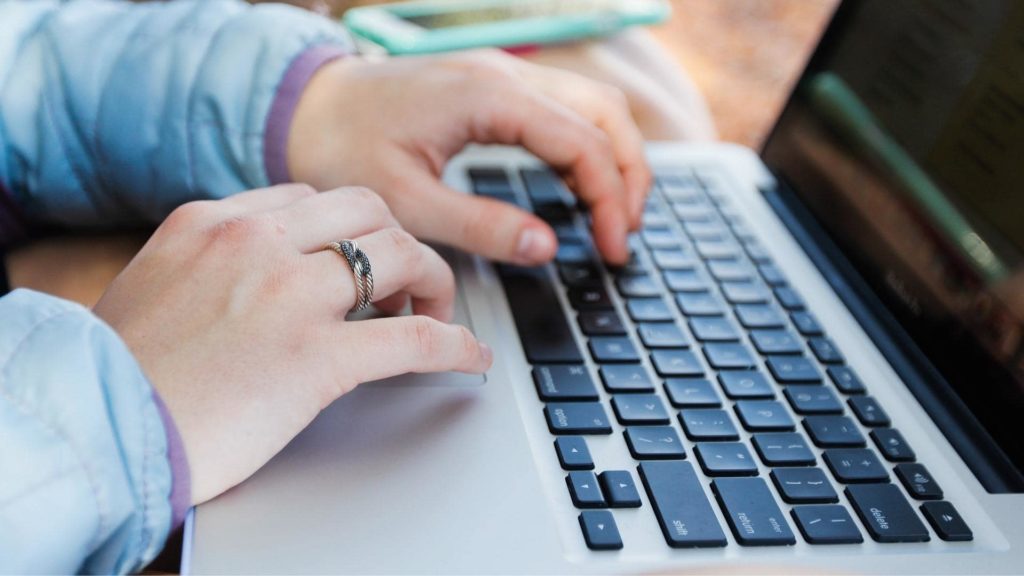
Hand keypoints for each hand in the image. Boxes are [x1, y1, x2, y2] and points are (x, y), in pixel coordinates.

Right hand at [93, 184, 491, 503]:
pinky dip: (455, 345)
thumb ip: (213, 266)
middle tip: (407, 282)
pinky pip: (413, 338)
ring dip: (432, 281)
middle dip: (399, 240)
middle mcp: (254, 241)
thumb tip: (267, 278)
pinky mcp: (315, 357)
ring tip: (436, 311)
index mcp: (213, 220)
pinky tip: (470, 357)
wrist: (96, 426)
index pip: (311, 198)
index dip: (352, 229)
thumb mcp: (158, 286)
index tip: (364, 256)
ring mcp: (289, 294)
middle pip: (366, 210)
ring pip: (400, 254)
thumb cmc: (120, 372)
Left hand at [287, 50, 650, 264]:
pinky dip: (585, 145)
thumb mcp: (407, 200)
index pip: (583, 141)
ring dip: (614, 155)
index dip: (610, 198)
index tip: (612, 249)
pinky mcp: (493, 86)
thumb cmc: (341, 148)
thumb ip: (480, 226)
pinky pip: (562, 107)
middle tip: (623, 236)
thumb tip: (545, 247)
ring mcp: (501, 73)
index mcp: (487, 96)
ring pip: (591, 102)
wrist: (303, 107)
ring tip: (612, 216)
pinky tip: (578, 187)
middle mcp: (504, 74)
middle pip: (605, 111)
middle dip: (629, 174)